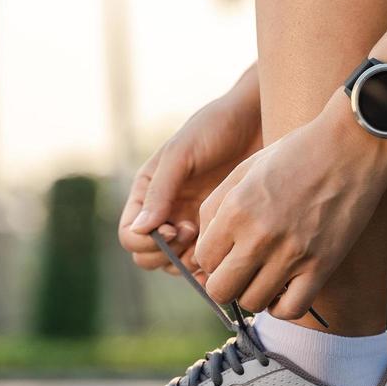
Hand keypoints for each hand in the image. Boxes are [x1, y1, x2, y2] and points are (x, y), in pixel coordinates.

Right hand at [120, 72, 261, 273]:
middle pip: (148, 257)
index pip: (130, 235)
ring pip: (175, 265)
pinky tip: (227, 250)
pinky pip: (204, 261)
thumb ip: (160, 191)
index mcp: (147, 193)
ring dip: (189, 263)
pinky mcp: (217, 231)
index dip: (146, 242)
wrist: (256, 120)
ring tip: (213, 239)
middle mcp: (165, 213)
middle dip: (167, 254)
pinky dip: (210, 264)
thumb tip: (139, 229)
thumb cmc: (215, 128)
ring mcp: (190, 224)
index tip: (173, 230)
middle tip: (193, 233)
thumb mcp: (182, 153)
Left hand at [193, 91, 386, 318]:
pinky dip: (283, 307)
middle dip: (225, 283)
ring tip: (264, 277)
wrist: (353, 146)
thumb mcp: (246, 168)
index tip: (226, 252)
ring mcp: (292, 254)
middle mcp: (259, 236)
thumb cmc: (298, 152)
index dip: (211, 259)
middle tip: (240, 271)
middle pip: (220, 290)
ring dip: (254, 294)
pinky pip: (291, 309)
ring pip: (253, 303)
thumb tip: (205, 243)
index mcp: (235, 209)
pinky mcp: (322, 266)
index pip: (203, 259)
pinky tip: (285, 290)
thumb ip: (217, 206)